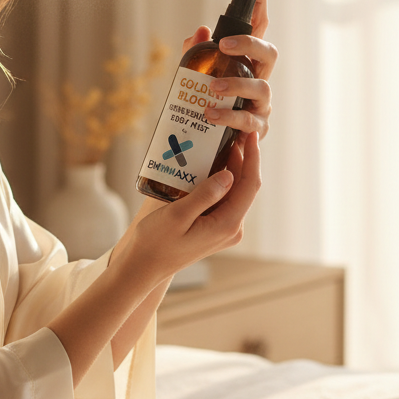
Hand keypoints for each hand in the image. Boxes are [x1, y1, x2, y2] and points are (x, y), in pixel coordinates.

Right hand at [117, 131, 261, 286]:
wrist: (145, 266)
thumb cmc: (156, 241)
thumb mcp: (178, 215)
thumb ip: (205, 195)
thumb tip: (229, 174)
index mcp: (227, 225)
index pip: (249, 185)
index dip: (253, 158)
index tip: (251, 135)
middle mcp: (232, 228)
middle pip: (245, 187)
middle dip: (244, 159)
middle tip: (235, 131)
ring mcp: (224, 229)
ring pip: (235, 192)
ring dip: (232, 168)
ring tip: (224, 142)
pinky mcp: (215, 227)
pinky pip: (224, 199)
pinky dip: (221, 180)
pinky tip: (210, 164)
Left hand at [182, 0, 276, 139]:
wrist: (206, 142)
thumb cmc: (205, 101)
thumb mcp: (192, 74)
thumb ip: (194, 53)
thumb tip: (200, 31)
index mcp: (246, 61)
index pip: (258, 29)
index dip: (259, 6)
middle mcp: (259, 78)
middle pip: (269, 53)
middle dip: (250, 44)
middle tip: (225, 45)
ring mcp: (261, 103)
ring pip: (261, 87)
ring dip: (237, 84)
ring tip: (213, 89)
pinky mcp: (256, 128)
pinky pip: (249, 121)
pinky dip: (231, 118)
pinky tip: (212, 116)